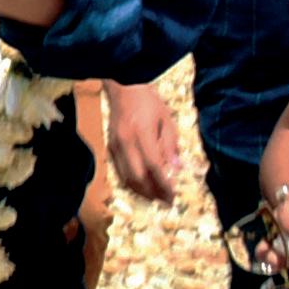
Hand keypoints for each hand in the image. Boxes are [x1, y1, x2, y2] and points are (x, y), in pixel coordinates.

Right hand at [108, 82, 182, 201]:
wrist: (123, 87)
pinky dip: (131, 182)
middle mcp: (126, 142)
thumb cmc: (148, 100)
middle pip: (137, 177)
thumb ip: (171, 144)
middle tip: (165, 201)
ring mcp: (115, 146)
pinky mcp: (110, 147)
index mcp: (142, 133)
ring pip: (126, 177)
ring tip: (154, 198)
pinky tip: (141, 186)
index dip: (163, 183)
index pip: (154, 166)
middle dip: (152, 193)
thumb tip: (177, 168)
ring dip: (141, 191)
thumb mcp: (166, 119)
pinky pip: (120, 171)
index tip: (173, 195)